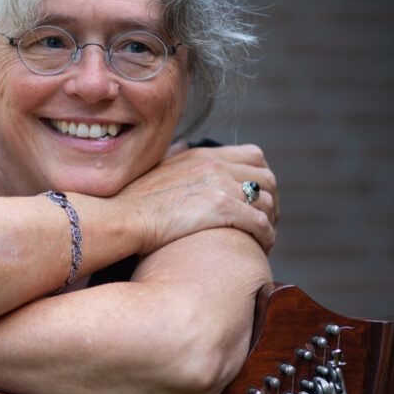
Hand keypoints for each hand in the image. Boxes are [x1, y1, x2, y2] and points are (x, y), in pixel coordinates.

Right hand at [115, 143, 277, 254]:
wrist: (121, 216)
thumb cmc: (131, 201)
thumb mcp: (156, 168)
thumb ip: (174, 156)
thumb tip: (182, 147)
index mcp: (202, 156)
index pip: (253, 156)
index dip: (262, 178)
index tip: (258, 198)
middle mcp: (215, 166)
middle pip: (266, 176)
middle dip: (272, 200)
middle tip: (267, 221)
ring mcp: (219, 185)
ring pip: (266, 200)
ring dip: (271, 221)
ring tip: (265, 238)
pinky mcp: (220, 208)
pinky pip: (259, 221)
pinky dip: (267, 235)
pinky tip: (262, 247)